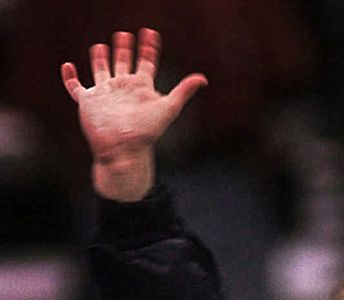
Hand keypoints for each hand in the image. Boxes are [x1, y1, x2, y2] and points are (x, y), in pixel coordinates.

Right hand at [61, 28, 206, 200]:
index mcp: (141, 87)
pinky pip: (75, 87)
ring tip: (101, 46)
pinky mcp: (88, 102)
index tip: (150, 33)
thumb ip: (183, 91)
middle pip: (123, 63)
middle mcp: (123, 88)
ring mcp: (105, 94)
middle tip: (125, 34)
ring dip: (100, 58)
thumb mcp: (168, 108)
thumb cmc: (147, 132)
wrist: (125, 150)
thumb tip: (203, 79)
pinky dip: (70, 77)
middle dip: (124, 49)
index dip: (149, 48)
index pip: (146, 62)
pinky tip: (68, 66)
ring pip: (101, 71)